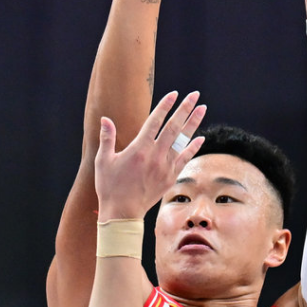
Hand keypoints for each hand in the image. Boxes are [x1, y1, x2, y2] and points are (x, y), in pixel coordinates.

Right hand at [95, 91, 205, 220]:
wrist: (122, 213)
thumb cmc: (110, 186)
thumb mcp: (103, 161)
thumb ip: (107, 138)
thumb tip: (105, 119)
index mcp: (139, 149)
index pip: (155, 121)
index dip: (165, 106)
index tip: (174, 93)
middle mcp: (155, 156)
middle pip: (174, 127)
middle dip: (185, 108)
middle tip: (195, 95)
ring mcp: (165, 167)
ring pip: (183, 141)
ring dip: (193, 123)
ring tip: (202, 108)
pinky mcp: (170, 177)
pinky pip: (185, 159)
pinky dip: (193, 148)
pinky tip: (201, 138)